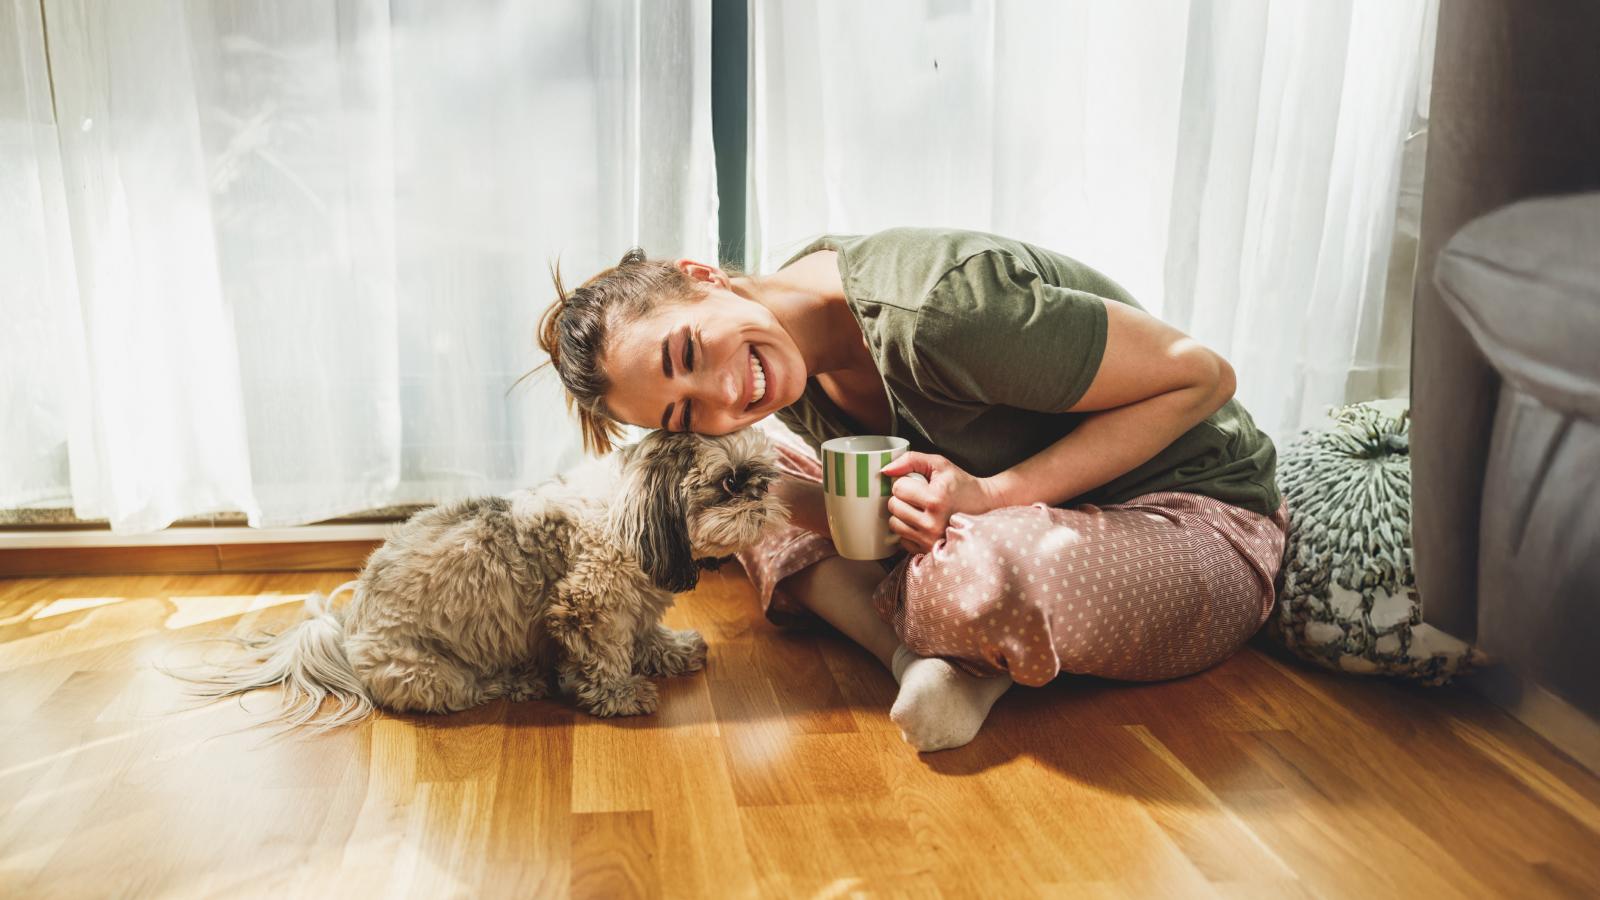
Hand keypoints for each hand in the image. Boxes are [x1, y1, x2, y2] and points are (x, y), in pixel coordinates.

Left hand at [879, 452, 1004, 554]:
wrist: (984, 507)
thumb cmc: (961, 485)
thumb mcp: (939, 465)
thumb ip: (911, 460)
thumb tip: (885, 470)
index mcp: (936, 499)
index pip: (898, 488)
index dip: (905, 482)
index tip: (918, 484)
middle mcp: (932, 522)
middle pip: (894, 506)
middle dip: (902, 498)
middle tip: (918, 496)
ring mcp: (930, 539)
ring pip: (894, 524)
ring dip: (902, 514)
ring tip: (919, 509)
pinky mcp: (928, 550)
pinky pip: (902, 539)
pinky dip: (908, 531)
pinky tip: (921, 523)